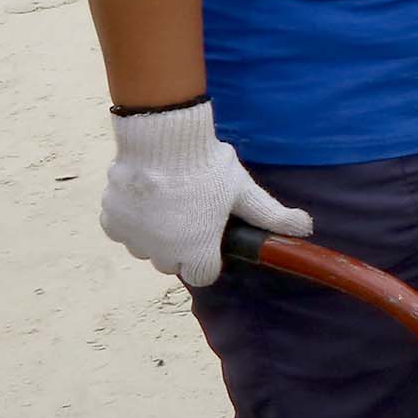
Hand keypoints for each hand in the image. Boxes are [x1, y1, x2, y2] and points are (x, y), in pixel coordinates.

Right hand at [100, 103, 312, 287]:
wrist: (161, 142)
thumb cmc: (208, 170)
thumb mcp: (245, 192)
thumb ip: (272, 215)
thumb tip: (307, 227)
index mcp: (196, 252)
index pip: (203, 275)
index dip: (210, 258)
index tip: (213, 237)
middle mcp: (160, 253)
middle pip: (172, 263)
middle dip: (183, 246)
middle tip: (193, 214)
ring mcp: (133, 239)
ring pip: (145, 248)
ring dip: (155, 235)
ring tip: (170, 203)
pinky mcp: (110, 221)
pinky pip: (121, 232)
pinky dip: (131, 222)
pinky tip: (146, 200)